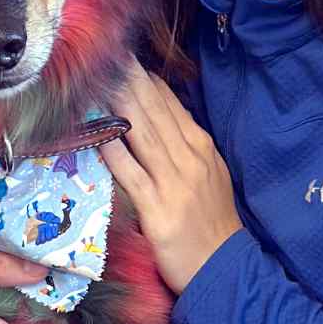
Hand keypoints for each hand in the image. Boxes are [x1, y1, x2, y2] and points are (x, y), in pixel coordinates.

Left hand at [101, 61, 242, 294]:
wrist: (224, 267)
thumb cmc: (211, 222)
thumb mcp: (209, 175)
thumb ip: (186, 145)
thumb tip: (159, 114)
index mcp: (201, 147)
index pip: (170, 105)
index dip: (145, 80)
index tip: (123, 59)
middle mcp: (189, 158)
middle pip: (154, 112)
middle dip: (130, 82)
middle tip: (107, 55)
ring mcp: (174, 183)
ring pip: (142, 135)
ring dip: (119, 106)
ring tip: (99, 82)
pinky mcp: (159, 209)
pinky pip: (131, 174)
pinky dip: (114, 152)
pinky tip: (98, 135)